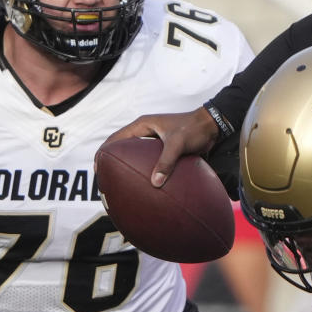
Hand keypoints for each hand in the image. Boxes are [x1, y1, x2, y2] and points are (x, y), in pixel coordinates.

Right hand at [99, 107, 220, 186]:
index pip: (116, 138)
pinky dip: (147, 170)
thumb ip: (166, 162)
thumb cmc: (195, 129)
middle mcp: (146, 131)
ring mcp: (155, 140)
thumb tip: (155, 183)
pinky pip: (151, 160)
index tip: (98, 168)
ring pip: (137, 155)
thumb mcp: (178, 144)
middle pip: (123, 147)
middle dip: (114, 161)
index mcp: (143, 125)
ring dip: (130, 167)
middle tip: (107, 179)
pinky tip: (148, 185)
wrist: (213, 125)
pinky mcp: (165, 148)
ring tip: (124, 184)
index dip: (104, 152)